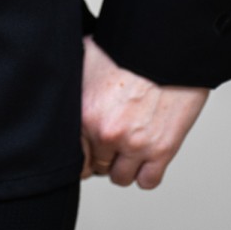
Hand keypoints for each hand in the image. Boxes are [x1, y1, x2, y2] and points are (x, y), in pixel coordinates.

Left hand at [80, 33, 209, 188]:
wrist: (167, 48)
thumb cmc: (130, 49)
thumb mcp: (89, 57)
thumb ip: (76, 82)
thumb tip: (63, 85)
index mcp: (86, 113)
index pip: (74, 156)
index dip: (82, 153)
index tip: (89, 147)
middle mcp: (108, 134)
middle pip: (97, 167)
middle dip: (103, 156)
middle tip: (113, 140)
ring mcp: (136, 145)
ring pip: (121, 178)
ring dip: (124, 166)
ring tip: (129, 147)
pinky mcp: (162, 150)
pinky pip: (148, 181)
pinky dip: (146, 173)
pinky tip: (146, 156)